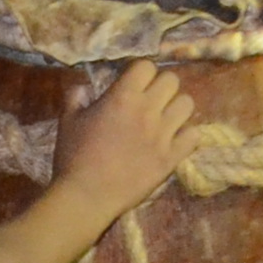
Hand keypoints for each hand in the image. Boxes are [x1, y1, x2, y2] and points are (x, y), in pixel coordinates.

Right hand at [59, 60, 195, 216]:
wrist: (86, 196)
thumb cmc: (73, 157)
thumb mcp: (68, 121)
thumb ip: (75, 98)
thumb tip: (82, 86)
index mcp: (122, 96)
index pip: (147, 66)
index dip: (141, 73)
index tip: (134, 84)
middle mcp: (147, 110)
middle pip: (172, 80)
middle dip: (161, 87)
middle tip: (151, 101)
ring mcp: (163, 134)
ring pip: (187, 104)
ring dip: (176, 108)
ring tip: (165, 119)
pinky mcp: (172, 157)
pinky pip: (194, 136)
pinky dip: (186, 136)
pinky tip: (174, 141)